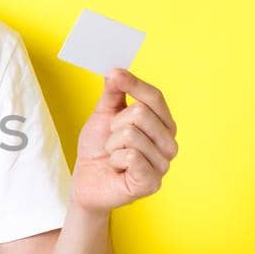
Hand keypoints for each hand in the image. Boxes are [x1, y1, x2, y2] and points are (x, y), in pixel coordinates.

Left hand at [70, 68, 177, 214]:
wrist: (86, 182)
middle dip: (115, 124)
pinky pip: (130, 156)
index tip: (115, 74)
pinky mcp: (151, 182)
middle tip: (111, 139)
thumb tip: (117, 71)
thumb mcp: (103, 115)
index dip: (134, 84)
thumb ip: (113, 93)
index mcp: (162, 124)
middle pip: (142, 113)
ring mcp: (163, 164)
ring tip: (114, 156)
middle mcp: (168, 143)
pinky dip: (115, 160)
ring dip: (112, 144)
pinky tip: (117, 168)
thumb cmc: (98, 149)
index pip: (155, 97)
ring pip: (132, 134)